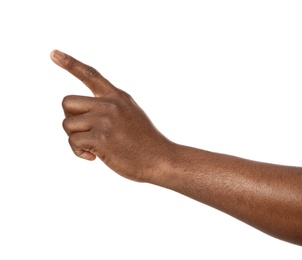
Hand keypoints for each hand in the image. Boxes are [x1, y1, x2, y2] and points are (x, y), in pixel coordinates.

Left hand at [50, 50, 173, 181]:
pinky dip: (78, 151)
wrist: (160, 159)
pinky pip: (73, 141)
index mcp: (118, 97)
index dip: (70, 63)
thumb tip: (82, 115)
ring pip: (67, 124)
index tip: (54, 53)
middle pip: (67, 102)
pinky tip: (93, 156)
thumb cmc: (145, 142)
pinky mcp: (101, 138)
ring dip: (75, 138)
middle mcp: (110, 104)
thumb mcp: (131, 114)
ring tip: (92, 146)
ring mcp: (105, 120)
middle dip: (71, 118)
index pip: (91, 75)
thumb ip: (110, 108)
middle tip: (85, 131)